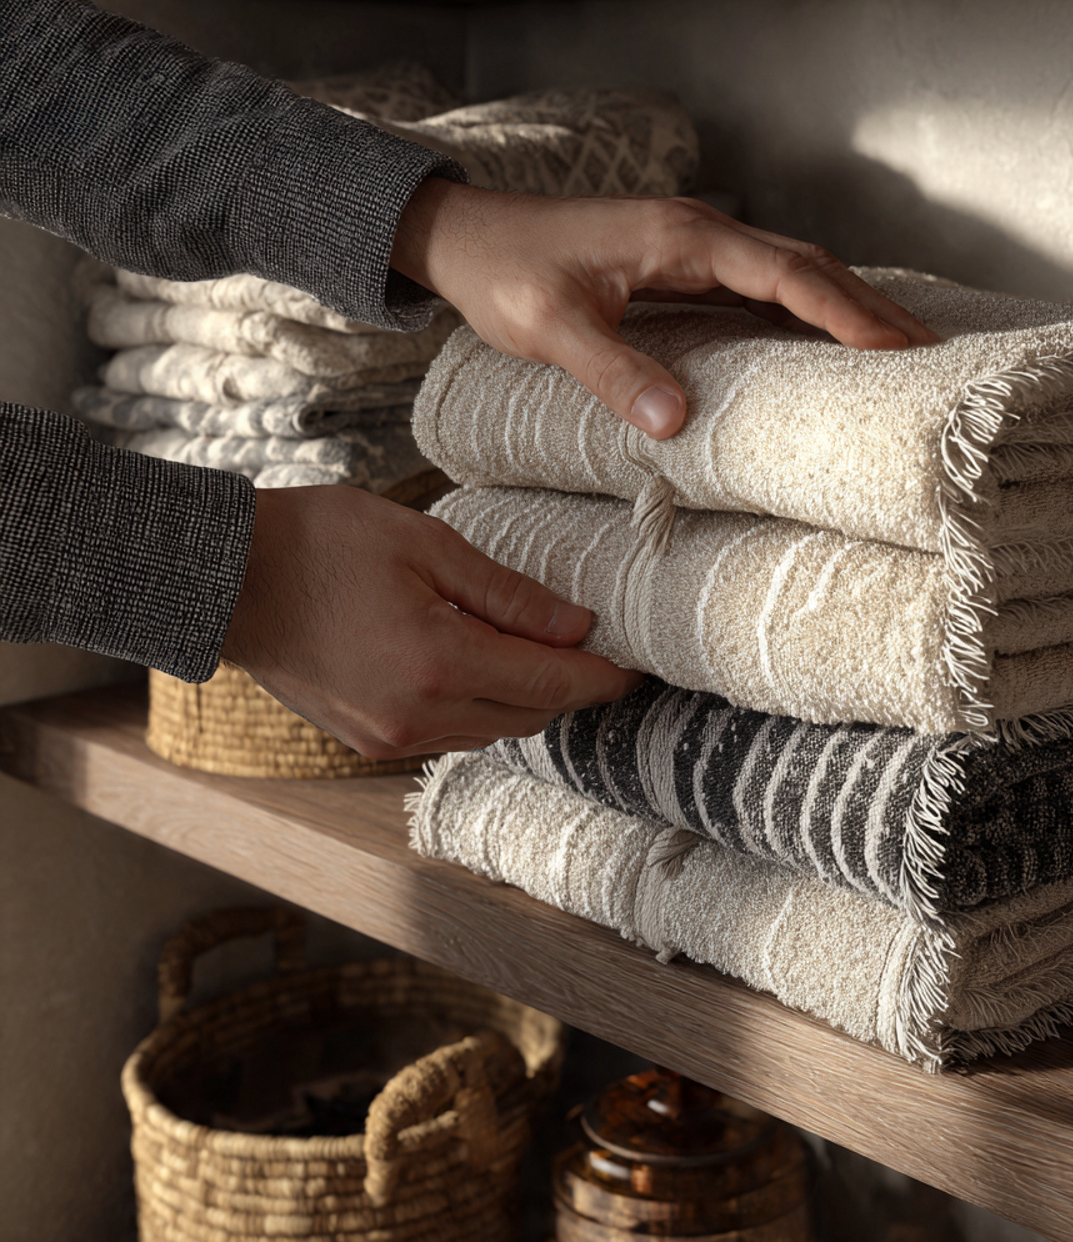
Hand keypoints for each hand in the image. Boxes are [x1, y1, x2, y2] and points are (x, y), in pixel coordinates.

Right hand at [220, 485, 641, 756]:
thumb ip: (509, 593)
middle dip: (568, 686)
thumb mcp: (426, 546)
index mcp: (440, 663)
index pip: (552, 684)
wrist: (226, 580)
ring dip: (525, 698)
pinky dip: (481, 707)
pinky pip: (451, 734)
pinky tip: (481, 667)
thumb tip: (577, 626)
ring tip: (539, 652)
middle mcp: (419, 716)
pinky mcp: (368, 740)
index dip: (602, 677)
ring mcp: (389, 738)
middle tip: (594, 651)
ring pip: (492, 730)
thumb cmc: (320, 543)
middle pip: (529, 715)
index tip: (635, 669)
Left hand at [390, 182, 939, 439]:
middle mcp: (699, 233)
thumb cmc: (505, 273)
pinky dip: (803, 311)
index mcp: (681, 237)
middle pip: (807, 267)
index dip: (845, 311)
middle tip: (928, 353)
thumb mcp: (551, 326)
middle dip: (869, 308)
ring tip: (897, 351)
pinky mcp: (681, 267)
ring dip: (845, 307)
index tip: (898, 347)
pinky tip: (822, 343)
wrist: (469, 237)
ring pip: (790, 274)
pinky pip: (760, 287)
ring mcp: (693, 247)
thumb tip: (675, 423)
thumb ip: (612, 369)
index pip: (785, 273)